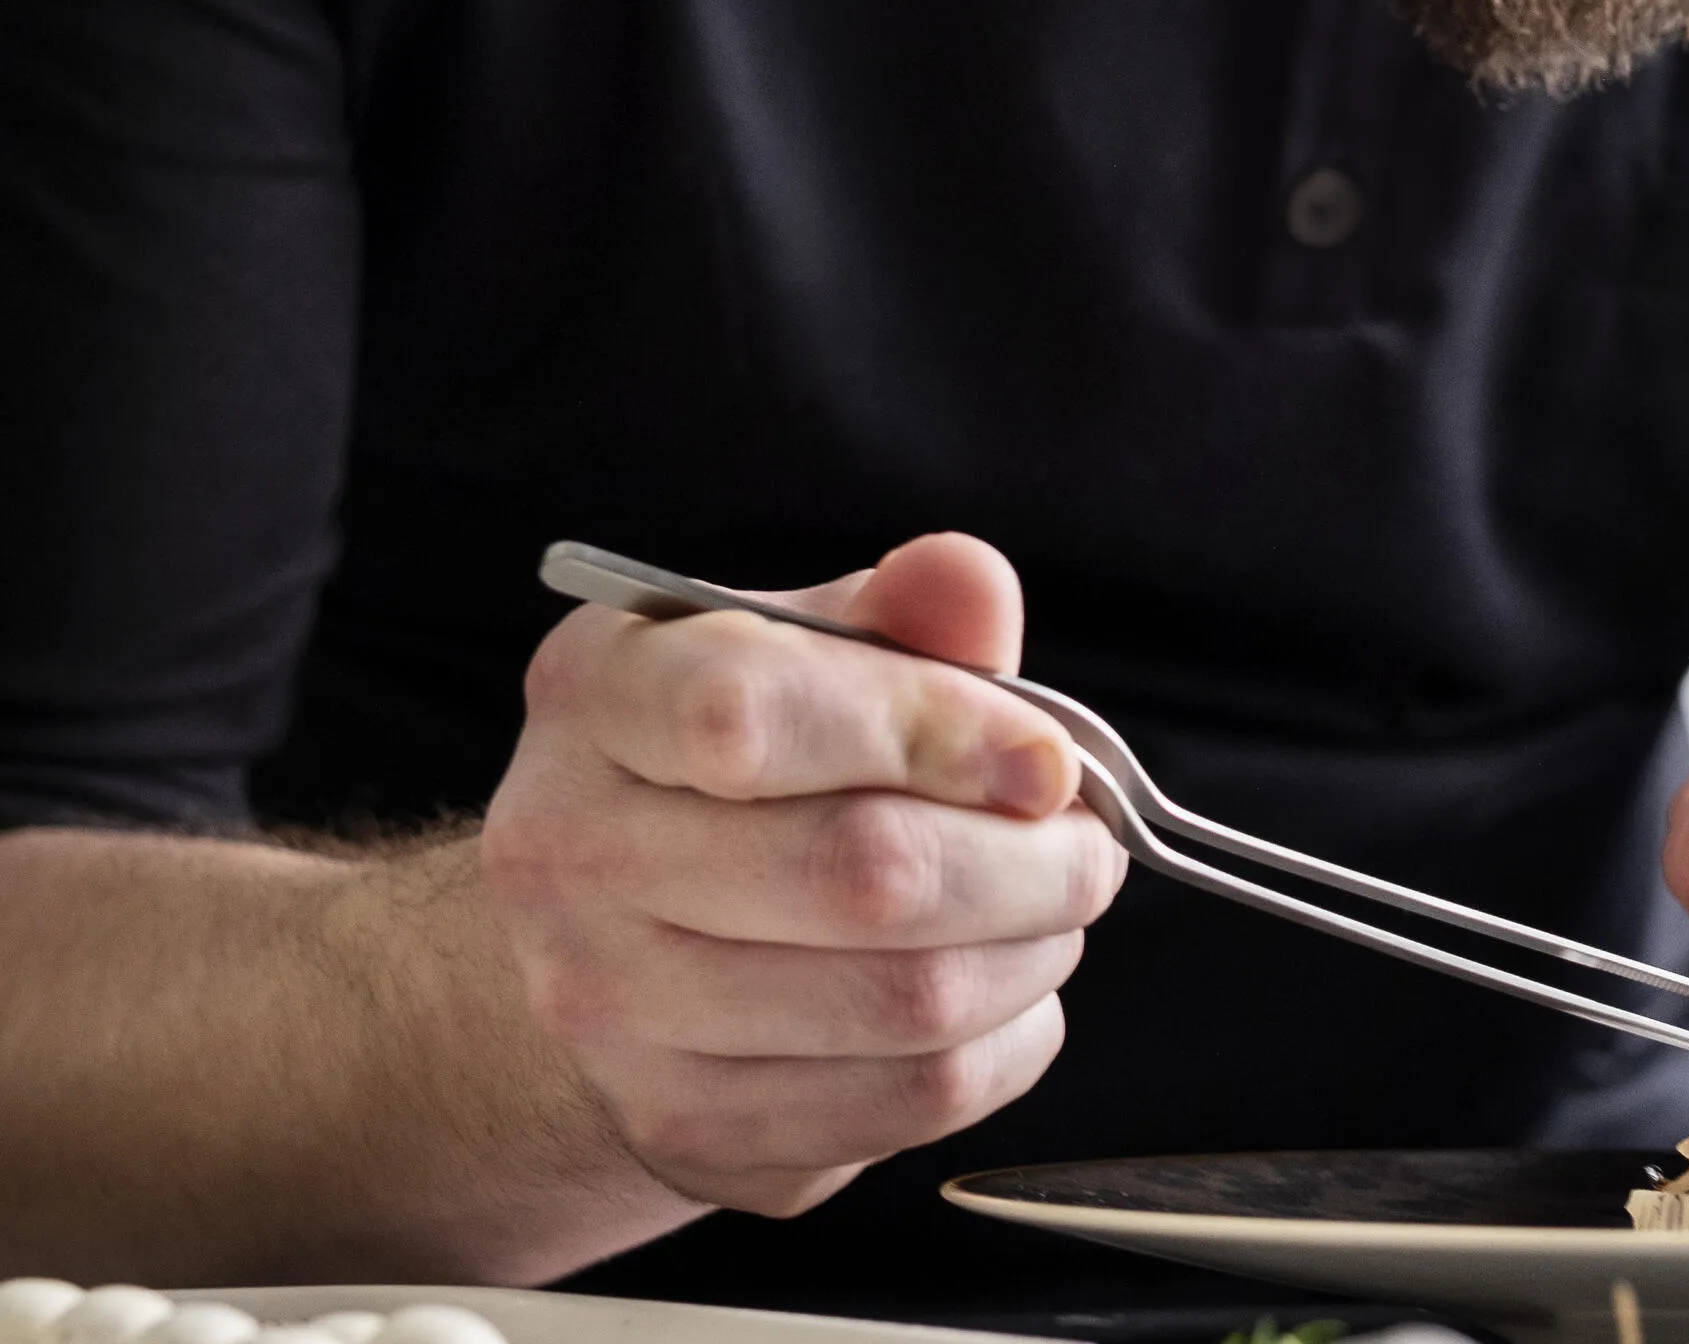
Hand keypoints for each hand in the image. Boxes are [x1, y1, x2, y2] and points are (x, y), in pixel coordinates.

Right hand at [482, 533, 1124, 1215]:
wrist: (605, 931)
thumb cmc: (741, 760)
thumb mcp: (804, 644)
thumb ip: (903, 610)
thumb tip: (972, 588)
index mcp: (600, 694)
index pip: (753, 716)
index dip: (936, 731)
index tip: (1045, 757)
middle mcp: (572, 856)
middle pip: (862, 874)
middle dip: (1029, 858)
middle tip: (1087, 841)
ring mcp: (611, 1014)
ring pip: (905, 1002)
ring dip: (1032, 950)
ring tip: (1054, 905)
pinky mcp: (687, 1128)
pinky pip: (909, 1100)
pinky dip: (1006, 1042)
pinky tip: (1006, 986)